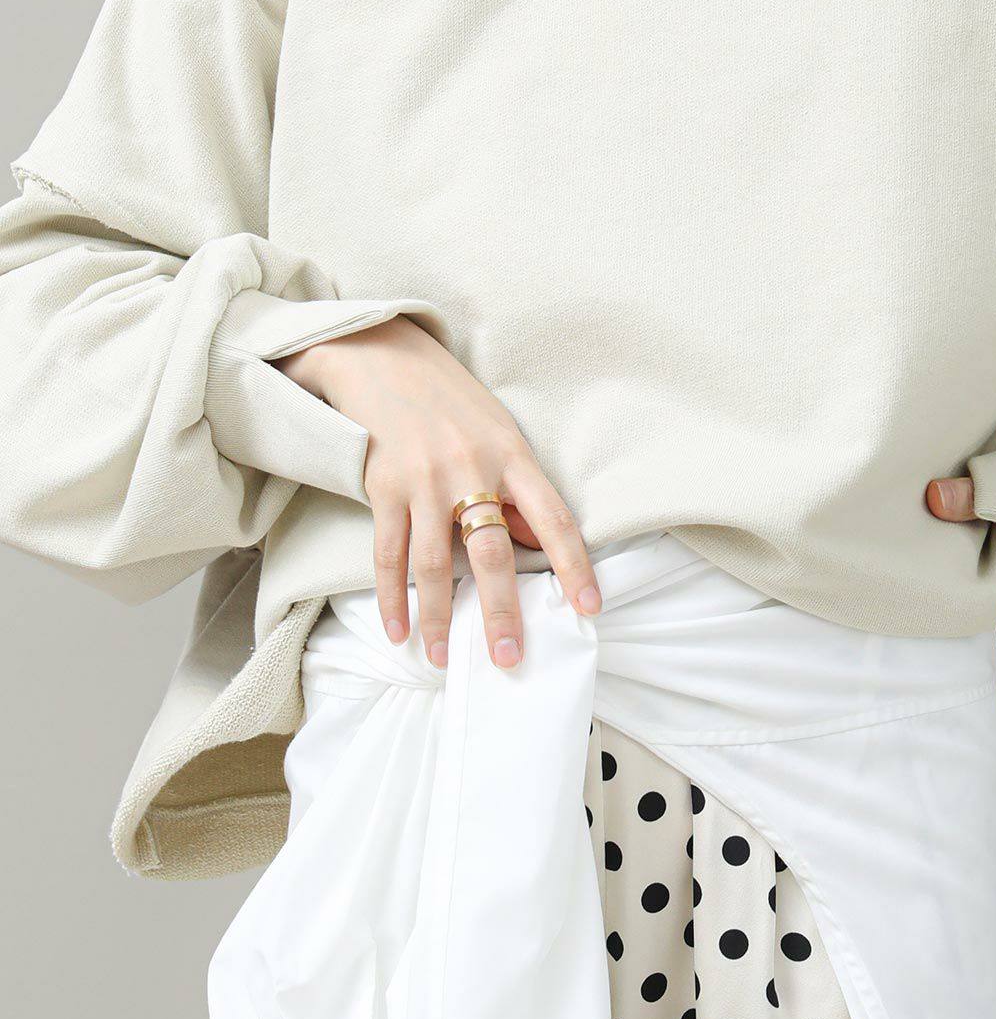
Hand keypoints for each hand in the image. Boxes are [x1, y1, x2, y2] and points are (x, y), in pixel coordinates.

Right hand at [273, 316, 599, 671]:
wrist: (382, 359)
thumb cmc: (451, 402)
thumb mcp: (499, 432)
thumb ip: (517, 488)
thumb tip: (535, 545)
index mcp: (513, 455)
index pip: (554, 518)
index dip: (574, 565)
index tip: (589, 606)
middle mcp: (471, 469)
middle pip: (491, 553)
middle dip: (501, 611)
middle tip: (507, 658)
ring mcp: (424, 480)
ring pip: (433, 565)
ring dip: (438, 618)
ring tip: (444, 659)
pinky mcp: (384, 487)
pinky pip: (389, 554)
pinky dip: (392, 597)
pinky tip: (399, 629)